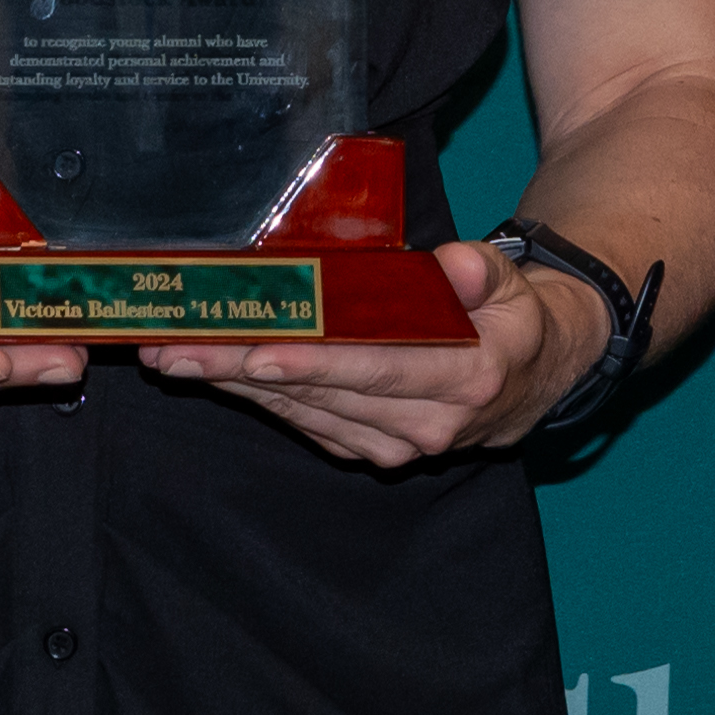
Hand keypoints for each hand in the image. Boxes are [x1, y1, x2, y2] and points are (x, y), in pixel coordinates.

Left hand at [134, 235, 600, 471]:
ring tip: (177, 357)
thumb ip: (482, 270)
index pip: (377, 368)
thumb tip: (454, 263)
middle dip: (244, 370)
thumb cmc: (513, 318)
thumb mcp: (512, 282)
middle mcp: (429, 424)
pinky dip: (261, 401)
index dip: (314, 363)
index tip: (257, 353)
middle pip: (322, 393)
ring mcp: (399, 445)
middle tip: (179, 349)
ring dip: (236, 387)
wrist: (537, 378)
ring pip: (304, 413)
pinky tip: (219, 376)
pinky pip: (308, 424)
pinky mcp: (374, 450)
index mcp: (467, 377)